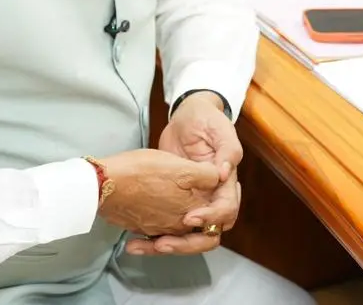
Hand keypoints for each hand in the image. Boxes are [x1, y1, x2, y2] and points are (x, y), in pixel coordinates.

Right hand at [96, 149, 220, 237]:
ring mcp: (158, 228)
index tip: (219, 187)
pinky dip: (155, 233)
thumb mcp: (180, 166)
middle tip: (204, 206)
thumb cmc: (141, 172)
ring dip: (180, 228)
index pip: (219, 219)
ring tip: (186, 201)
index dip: (223, 204)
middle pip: (199, 233)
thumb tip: (221, 178)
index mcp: (192, 210)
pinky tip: (154, 221)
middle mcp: (177, 225)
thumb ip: (206, 175)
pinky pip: (154, 235)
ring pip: (176, 234)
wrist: (103, 185)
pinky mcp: (141, 226)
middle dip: (204, 222)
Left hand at [127, 92, 243, 256]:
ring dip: (168, 246)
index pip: (226, 210)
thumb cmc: (206, 120)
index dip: (211, 217)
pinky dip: (152, 238)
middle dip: (187, 243)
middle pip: (208, 234)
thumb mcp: (220, 129)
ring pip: (186, 237)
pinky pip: (168, 229)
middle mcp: (211, 198)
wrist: (185, 117)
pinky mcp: (174, 204)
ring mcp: (193, 203)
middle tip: (163, 243)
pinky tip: (134, 241)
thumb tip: (225, 173)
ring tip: (143, 245)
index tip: (191, 217)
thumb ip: (227, 150)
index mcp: (225, 183)